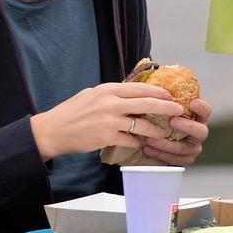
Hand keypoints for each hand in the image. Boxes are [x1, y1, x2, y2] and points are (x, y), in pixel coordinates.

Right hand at [30, 82, 181, 160]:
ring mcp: (110, 120)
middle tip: (178, 110)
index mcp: (108, 90)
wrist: (53, 130)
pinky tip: (140, 144)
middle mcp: (111, 102)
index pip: (139, 88)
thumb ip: (110, 94)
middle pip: (146, 103)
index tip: (170, 95)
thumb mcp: (91, 94)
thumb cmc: (71, 112)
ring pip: (141, 124)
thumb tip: (128, 94)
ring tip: (162, 134)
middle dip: (166, 107)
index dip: (158, 92)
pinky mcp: (107, 137)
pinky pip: (130, 140)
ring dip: (154, 130)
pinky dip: (137, 143)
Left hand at [141, 97, 211, 165]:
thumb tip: (155, 81)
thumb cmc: (160, 117)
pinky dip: (160, 154)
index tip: (192, 103)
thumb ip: (164, 97)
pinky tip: (147, 148)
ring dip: (167, 144)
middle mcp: (198, 133)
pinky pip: (174, 160)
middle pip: (201, 131)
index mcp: (197, 117)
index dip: (201, 107)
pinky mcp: (184, 160)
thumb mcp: (163, 106)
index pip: (206, 111)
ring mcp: (192, 147)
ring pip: (184, 148)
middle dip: (187, 126)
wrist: (154, 138)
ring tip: (150, 139)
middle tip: (172, 121)